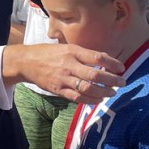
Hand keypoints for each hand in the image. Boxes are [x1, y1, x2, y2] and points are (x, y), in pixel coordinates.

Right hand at [3, 43, 125, 103]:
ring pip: (87, 88)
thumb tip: (104, 61)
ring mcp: (63, 79)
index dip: (112, 63)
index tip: (121, 68)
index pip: (97, 57)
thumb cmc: (49, 53)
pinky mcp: (58, 90)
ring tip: (112, 93)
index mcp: (73, 51)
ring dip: (103, 92)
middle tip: (122, 83)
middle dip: (111, 80)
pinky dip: (89, 101)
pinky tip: (98, 100)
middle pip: (95, 74)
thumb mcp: (66, 47)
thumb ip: (83, 54)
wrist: (27, 62)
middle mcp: (69, 65)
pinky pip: (76, 98)